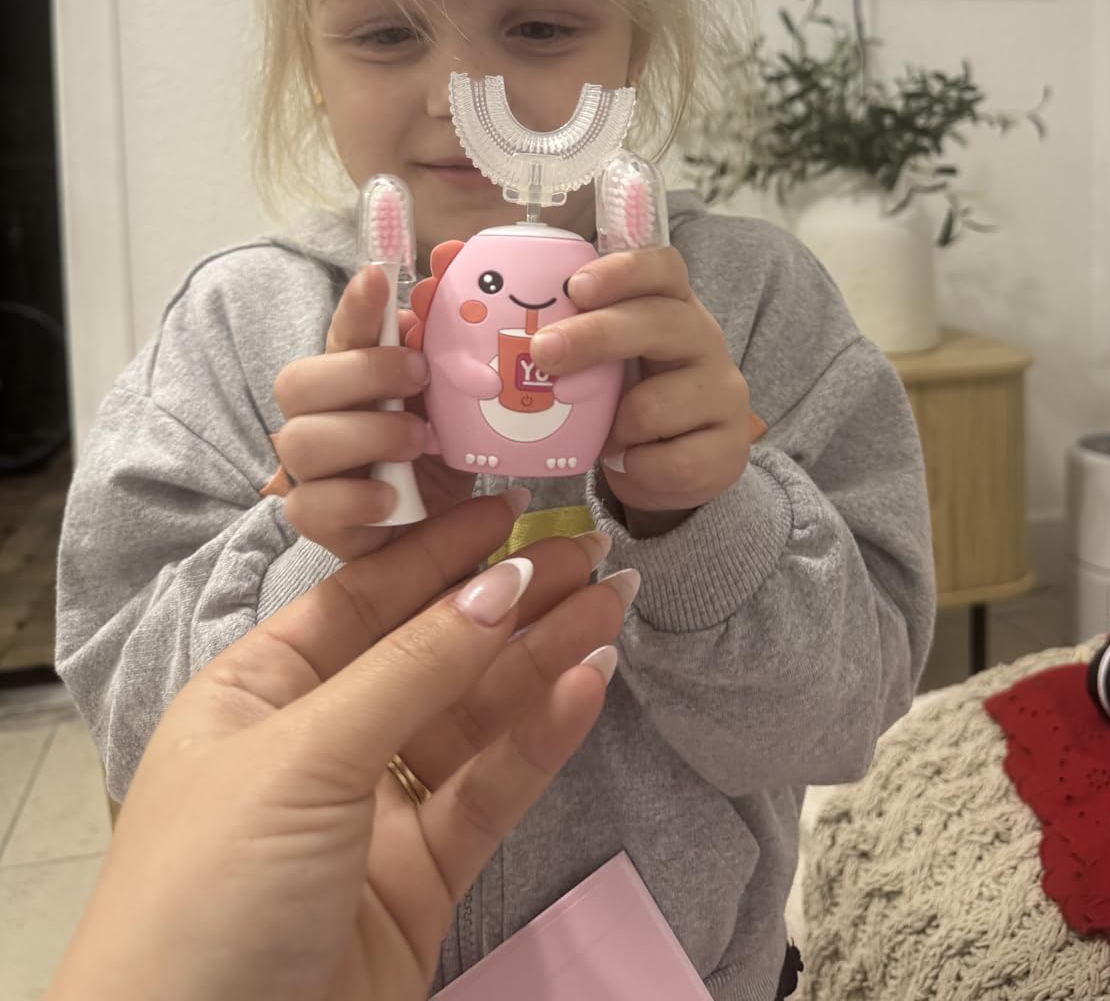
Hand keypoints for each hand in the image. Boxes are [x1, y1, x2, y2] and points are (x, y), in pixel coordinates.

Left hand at [49, 495, 628, 1000]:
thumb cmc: (209, 891)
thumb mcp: (300, 758)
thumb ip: (410, 670)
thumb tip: (500, 582)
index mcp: (256, 693)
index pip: (361, 601)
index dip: (436, 554)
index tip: (509, 509)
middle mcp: (316, 741)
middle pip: (429, 655)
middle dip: (507, 603)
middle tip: (588, 553)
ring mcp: (371, 814)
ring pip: (470, 720)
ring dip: (540, 662)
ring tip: (610, 606)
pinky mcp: (420, 880)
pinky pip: (487, 793)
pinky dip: (538, 739)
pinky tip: (586, 686)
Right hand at [272, 267, 472, 560]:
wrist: (447, 524)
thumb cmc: (439, 449)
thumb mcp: (450, 396)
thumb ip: (444, 341)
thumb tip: (448, 271)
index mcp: (349, 378)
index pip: (342, 332)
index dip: (356, 305)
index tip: (378, 276)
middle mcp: (318, 418)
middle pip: (296, 382)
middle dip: (361, 372)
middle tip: (420, 376)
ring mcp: (312, 472)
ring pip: (300, 442)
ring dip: (367, 434)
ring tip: (419, 441)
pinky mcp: (320, 522)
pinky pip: (310, 508)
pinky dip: (355, 499)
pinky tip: (392, 497)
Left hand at [530, 248, 751, 534]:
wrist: (667, 465)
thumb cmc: (617, 393)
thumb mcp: (587, 352)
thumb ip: (524, 309)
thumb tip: (447, 255)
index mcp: (667, 303)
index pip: (662, 267)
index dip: (622, 271)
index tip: (576, 286)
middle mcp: (703, 337)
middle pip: (660, 322)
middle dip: (596, 336)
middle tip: (543, 354)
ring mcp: (722, 391)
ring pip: (659, 404)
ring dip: (616, 425)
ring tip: (604, 433)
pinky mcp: (730, 447)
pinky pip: (674, 461)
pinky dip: (638, 467)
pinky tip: (628, 461)